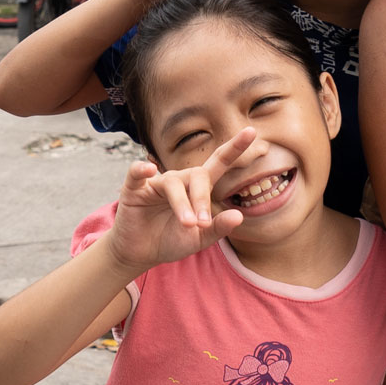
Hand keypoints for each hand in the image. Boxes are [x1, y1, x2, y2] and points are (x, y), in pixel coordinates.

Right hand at [104, 129, 250, 273]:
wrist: (141, 253)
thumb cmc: (172, 240)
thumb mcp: (199, 239)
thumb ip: (218, 228)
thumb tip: (239, 216)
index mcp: (198, 188)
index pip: (219, 163)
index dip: (234, 148)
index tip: (252, 131)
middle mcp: (180, 180)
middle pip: (198, 175)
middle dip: (202, 199)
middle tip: (202, 223)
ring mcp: (156, 183)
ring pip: (173, 181)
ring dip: (182, 203)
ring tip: (187, 224)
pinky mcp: (134, 189)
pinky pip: (136, 173)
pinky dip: (141, 168)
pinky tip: (149, 168)